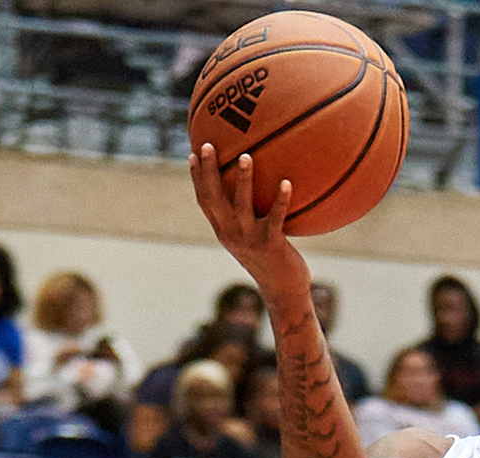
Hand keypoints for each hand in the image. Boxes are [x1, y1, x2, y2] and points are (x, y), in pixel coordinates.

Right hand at [189, 145, 307, 294]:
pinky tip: (286, 182)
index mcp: (224, 231)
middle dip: (208, 170)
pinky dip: (280, 199)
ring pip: (242, 205)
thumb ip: (249, 216)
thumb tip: (257, 189)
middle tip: (208, 145)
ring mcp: (250, 239)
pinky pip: (275, 217)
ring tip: (246, 156)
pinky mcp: (271, 244)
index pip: (204, 201)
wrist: (284, 291)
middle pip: (214, 198)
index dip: (197, 177)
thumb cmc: (273, 261)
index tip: (193, 152)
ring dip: (243, 179)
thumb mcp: (254, 238)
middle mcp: (232, 234)